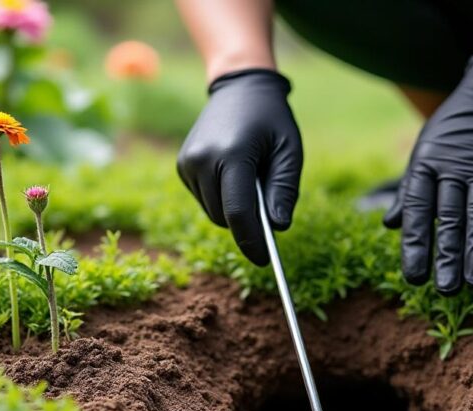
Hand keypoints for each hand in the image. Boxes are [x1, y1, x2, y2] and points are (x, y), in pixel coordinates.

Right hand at [177, 68, 302, 265]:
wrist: (239, 87)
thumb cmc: (271, 120)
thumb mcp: (289, 152)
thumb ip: (284, 190)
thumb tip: (278, 227)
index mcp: (231, 154)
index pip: (238, 211)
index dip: (252, 241)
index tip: (265, 261)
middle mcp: (202, 159)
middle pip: (225, 217)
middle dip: (247, 224)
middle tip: (269, 212)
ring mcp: (188, 163)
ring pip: (214, 213)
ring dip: (234, 211)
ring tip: (251, 180)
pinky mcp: (182, 166)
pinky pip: (205, 199)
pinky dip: (222, 199)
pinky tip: (234, 175)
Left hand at [384, 54, 472, 294]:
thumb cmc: (455, 128)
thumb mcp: (425, 152)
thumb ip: (410, 191)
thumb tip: (390, 224)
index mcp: (427, 164)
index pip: (416, 209)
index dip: (415, 244)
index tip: (414, 276)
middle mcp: (455, 166)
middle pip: (449, 216)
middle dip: (446, 255)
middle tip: (444, 289)